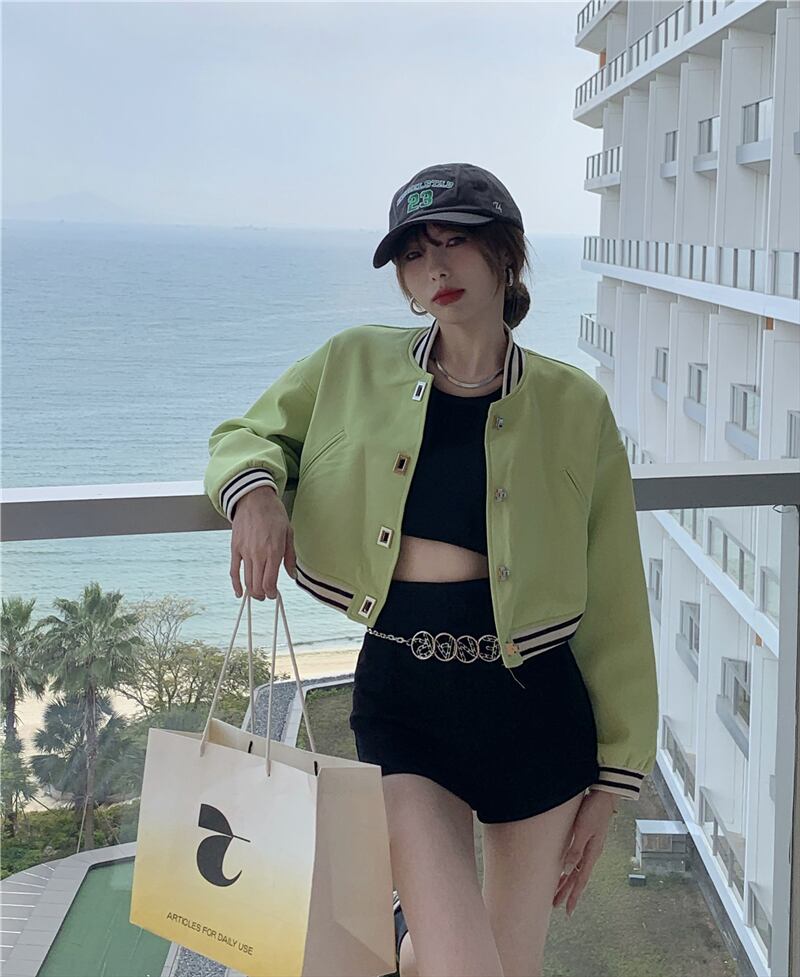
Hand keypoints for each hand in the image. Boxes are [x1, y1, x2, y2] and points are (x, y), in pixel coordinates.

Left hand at [552, 789, 617, 916]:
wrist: (603, 794)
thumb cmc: (593, 810)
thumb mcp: (583, 830)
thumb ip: (575, 850)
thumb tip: (567, 870)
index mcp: (592, 853)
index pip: (581, 880)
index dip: (574, 896)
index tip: (568, 911)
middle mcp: (591, 853)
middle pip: (577, 877)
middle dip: (567, 892)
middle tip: (555, 906)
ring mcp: (589, 846)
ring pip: (575, 869)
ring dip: (566, 881)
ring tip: (556, 892)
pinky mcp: (585, 837)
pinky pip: (575, 858)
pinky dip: (568, 867)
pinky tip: (563, 870)